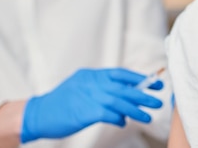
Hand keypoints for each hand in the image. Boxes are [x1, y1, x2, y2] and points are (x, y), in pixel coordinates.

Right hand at [20, 68, 163, 142]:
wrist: (39, 113)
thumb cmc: (60, 103)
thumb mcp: (80, 88)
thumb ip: (100, 91)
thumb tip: (122, 105)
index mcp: (91, 75)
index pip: (120, 74)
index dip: (138, 79)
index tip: (154, 83)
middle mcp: (91, 83)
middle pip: (123, 87)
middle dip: (143, 94)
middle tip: (158, 100)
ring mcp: (88, 96)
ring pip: (119, 101)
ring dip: (136, 109)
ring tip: (148, 116)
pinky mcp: (85, 112)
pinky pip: (108, 114)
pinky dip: (118, 118)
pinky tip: (123, 122)